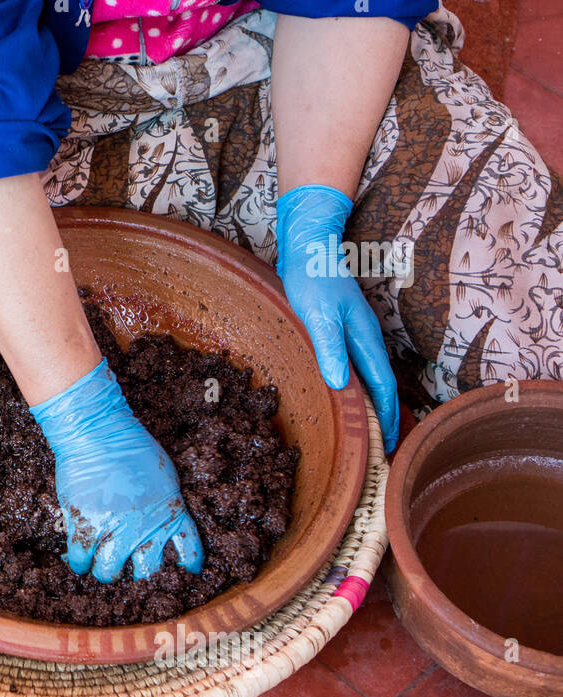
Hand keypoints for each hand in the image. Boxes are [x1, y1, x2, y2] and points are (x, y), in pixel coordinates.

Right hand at [30, 359, 205, 582]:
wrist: (98, 434)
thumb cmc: (132, 447)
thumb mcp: (164, 477)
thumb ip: (166, 504)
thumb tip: (161, 521)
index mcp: (171, 514)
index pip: (189, 552)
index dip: (187, 566)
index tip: (183, 573)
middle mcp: (145, 529)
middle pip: (147, 573)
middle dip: (140, 578)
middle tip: (129, 569)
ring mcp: (114, 530)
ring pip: (109, 571)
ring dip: (105, 572)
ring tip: (101, 567)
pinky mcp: (85, 526)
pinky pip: (80, 559)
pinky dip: (79, 563)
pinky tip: (80, 561)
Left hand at [276, 184, 400, 452]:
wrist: (309, 247)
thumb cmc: (312, 278)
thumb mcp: (318, 315)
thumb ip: (330, 347)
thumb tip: (342, 384)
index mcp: (365, 339)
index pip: (382, 386)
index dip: (385, 416)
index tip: (387, 444)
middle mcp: (365, 339)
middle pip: (381, 386)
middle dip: (383, 417)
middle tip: (380, 448)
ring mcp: (354, 334)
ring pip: (369, 377)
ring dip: (370, 404)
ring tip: (366, 431)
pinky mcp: (340, 330)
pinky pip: (354, 366)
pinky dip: (355, 386)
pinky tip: (344, 395)